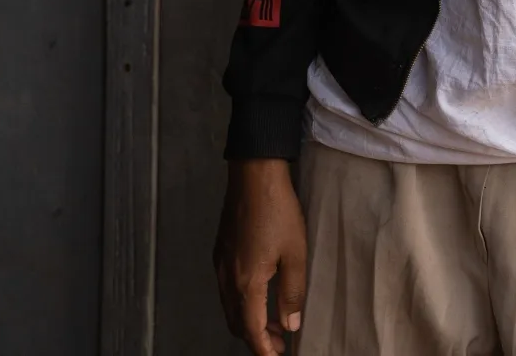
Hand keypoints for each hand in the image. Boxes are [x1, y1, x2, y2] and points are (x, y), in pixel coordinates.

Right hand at [213, 158, 307, 354]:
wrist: (254, 177)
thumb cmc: (278, 211)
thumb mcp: (296, 253)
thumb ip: (292, 292)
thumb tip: (290, 324)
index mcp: (246, 283)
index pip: (250, 330)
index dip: (263, 349)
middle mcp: (227, 278)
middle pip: (236, 323)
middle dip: (256, 338)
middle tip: (280, 341)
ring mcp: (220, 265)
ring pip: (230, 307)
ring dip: (249, 320)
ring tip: (274, 321)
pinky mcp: (220, 252)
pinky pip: (226, 290)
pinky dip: (241, 302)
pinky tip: (260, 294)